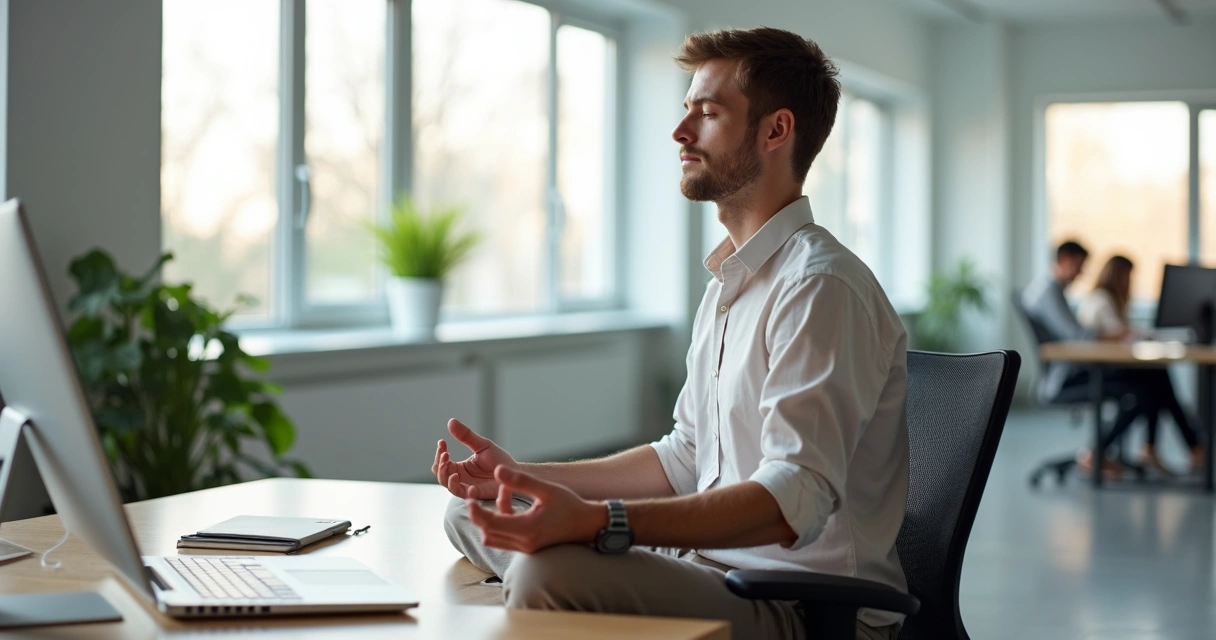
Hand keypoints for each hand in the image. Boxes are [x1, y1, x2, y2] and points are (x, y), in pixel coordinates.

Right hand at [432, 419, 518, 499]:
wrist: (514, 471)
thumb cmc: (499, 460)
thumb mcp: (481, 445)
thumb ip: (466, 436)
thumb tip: (451, 421)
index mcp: (460, 467)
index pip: (442, 462)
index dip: (439, 453)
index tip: (442, 442)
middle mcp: (461, 478)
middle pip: (441, 474)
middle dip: (440, 464)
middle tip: (446, 454)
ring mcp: (467, 487)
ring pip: (448, 485)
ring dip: (445, 475)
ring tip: (450, 465)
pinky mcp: (475, 494)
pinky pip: (463, 494)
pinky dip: (459, 487)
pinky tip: (459, 478)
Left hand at [466, 466, 604, 553]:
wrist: (588, 525)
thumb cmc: (570, 505)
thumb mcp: (546, 489)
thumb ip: (521, 480)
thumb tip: (497, 470)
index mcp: (527, 528)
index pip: (489, 524)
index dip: (475, 511)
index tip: (470, 497)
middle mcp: (524, 542)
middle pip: (487, 533)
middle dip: (479, 515)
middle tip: (477, 497)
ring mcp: (526, 548)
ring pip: (494, 538)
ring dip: (490, 519)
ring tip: (504, 495)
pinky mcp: (528, 548)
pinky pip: (505, 538)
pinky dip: (501, 522)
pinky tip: (511, 503)